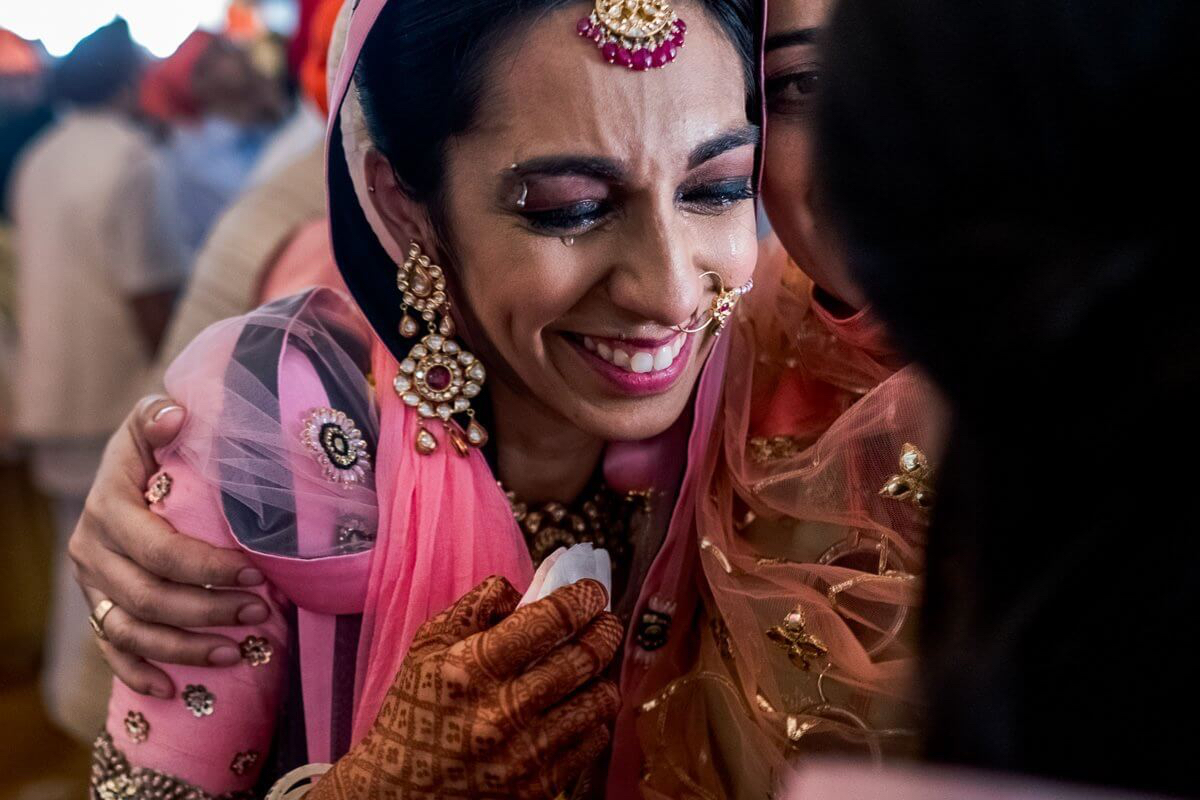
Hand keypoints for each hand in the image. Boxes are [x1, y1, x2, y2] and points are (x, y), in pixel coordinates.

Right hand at [69, 394, 270, 697]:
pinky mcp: (97, 606)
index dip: (207, 568)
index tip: (255, 573)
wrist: (127, 468)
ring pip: (132, 630)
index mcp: (109, 506)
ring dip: (184, 648)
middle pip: (148, 597)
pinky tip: (172, 689)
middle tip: (260, 613)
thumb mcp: (152, 423)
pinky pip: (111, 649)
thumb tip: (175, 414)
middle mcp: (92, 550)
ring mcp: (92, 583)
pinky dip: (138, 673)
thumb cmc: (154, 447)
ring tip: (236, 652)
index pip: (158, 550)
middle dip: (208, 611)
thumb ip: (159, 417)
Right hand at [311, 576, 622, 799]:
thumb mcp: (428, 646)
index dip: (582, 598)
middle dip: (604, 631)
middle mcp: (503, 710)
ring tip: (595, 663)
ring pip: (598, 700)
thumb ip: (474, 608)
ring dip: (604, 674)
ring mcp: (524, 752)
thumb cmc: (414, 709)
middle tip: (606, 621)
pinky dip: (594, 716)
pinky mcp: (538, 785)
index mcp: (473, 668)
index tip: (592, 591)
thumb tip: (519, 588)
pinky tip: (579, 704)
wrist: (398, 792)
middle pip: (583, 658)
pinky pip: (593, 740)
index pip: (549, 620)